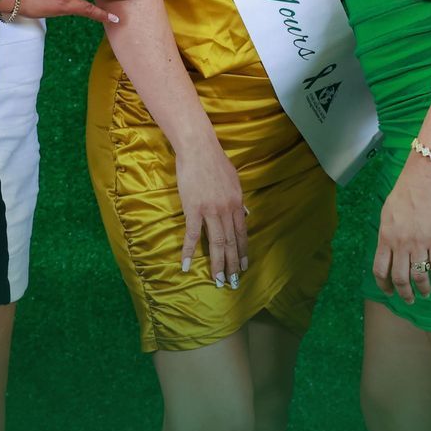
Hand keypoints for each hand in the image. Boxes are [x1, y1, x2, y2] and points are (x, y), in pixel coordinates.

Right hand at [174, 136, 247, 287]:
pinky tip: (186, 265)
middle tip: (233, 282)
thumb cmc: (215, 161)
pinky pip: (192, 235)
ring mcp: (210, 211)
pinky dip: (188, 251)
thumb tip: (244, 211)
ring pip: (216, 243)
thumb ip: (238, 198)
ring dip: (218, 264)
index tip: (244, 267)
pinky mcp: (193, 209)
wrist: (198, 148)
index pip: (242, 234)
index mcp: (237, 203)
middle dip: (233, 265)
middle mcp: (227, 210)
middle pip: (231, 243)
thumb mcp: (234, 180)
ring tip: (218, 280)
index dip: (243, 252)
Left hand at [374, 157, 430, 302]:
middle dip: (404, 294)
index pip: (380, 269)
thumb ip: (388, 235)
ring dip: (424, 289)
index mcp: (386, 237)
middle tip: (409, 300)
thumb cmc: (405, 193)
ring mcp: (420, 243)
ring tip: (426, 292)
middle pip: (400, 279)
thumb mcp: (387, 214)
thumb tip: (389, 251)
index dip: (384, 285)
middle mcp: (401, 244)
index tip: (389, 292)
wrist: (426, 179)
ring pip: (420, 276)